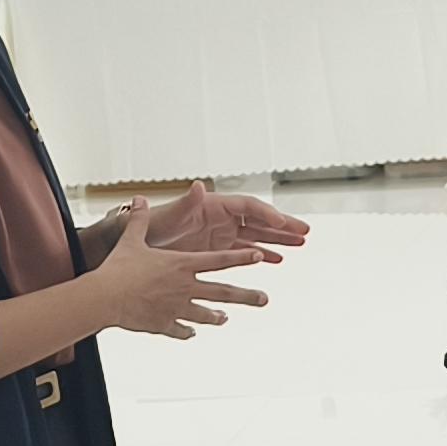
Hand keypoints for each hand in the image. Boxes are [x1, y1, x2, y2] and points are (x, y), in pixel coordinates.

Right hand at [86, 210, 270, 340]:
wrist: (106, 298)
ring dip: (217, 316)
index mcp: (182, 264)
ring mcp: (177, 308)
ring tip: (225, 318)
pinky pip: (181, 329)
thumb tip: (139, 200)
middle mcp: (185, 287)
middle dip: (247, 295)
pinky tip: (192, 333)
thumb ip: (140, 220)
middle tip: (264, 299)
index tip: (258, 256)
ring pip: (206, 314)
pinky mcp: (165, 324)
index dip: (241, 257)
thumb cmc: (118, 268)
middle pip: (223, 292)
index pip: (220, 259)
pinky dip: (187, 331)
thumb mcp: (132, 239)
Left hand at [137, 181, 308, 261]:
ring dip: (278, 239)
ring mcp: (222, 234)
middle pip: (259, 219)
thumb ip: (187, 202)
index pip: (247, 207)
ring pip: (257, 235)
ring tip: (300, 244)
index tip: (282, 223)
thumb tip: (199, 186)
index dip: (266, 214)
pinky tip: (277, 259)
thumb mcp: (171, 215)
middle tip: (304, 231)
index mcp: (214, 206)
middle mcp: (222, 218)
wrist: (141, 244)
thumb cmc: (154, 225)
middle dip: (282, 225)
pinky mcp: (218, 249)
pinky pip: (246, 250)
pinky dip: (262, 254)